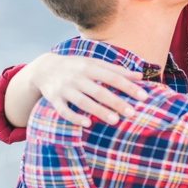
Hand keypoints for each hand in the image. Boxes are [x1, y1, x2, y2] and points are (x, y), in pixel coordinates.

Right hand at [30, 52, 146, 127]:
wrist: (44, 68)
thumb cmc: (75, 66)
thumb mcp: (93, 63)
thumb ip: (115, 70)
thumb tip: (139, 76)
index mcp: (89, 66)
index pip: (112, 77)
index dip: (128, 86)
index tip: (143, 97)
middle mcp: (77, 77)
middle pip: (99, 91)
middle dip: (116, 102)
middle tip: (132, 113)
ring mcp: (64, 88)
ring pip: (83, 101)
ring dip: (98, 111)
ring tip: (115, 121)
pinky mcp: (54, 99)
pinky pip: (64, 110)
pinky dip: (75, 117)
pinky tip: (87, 124)